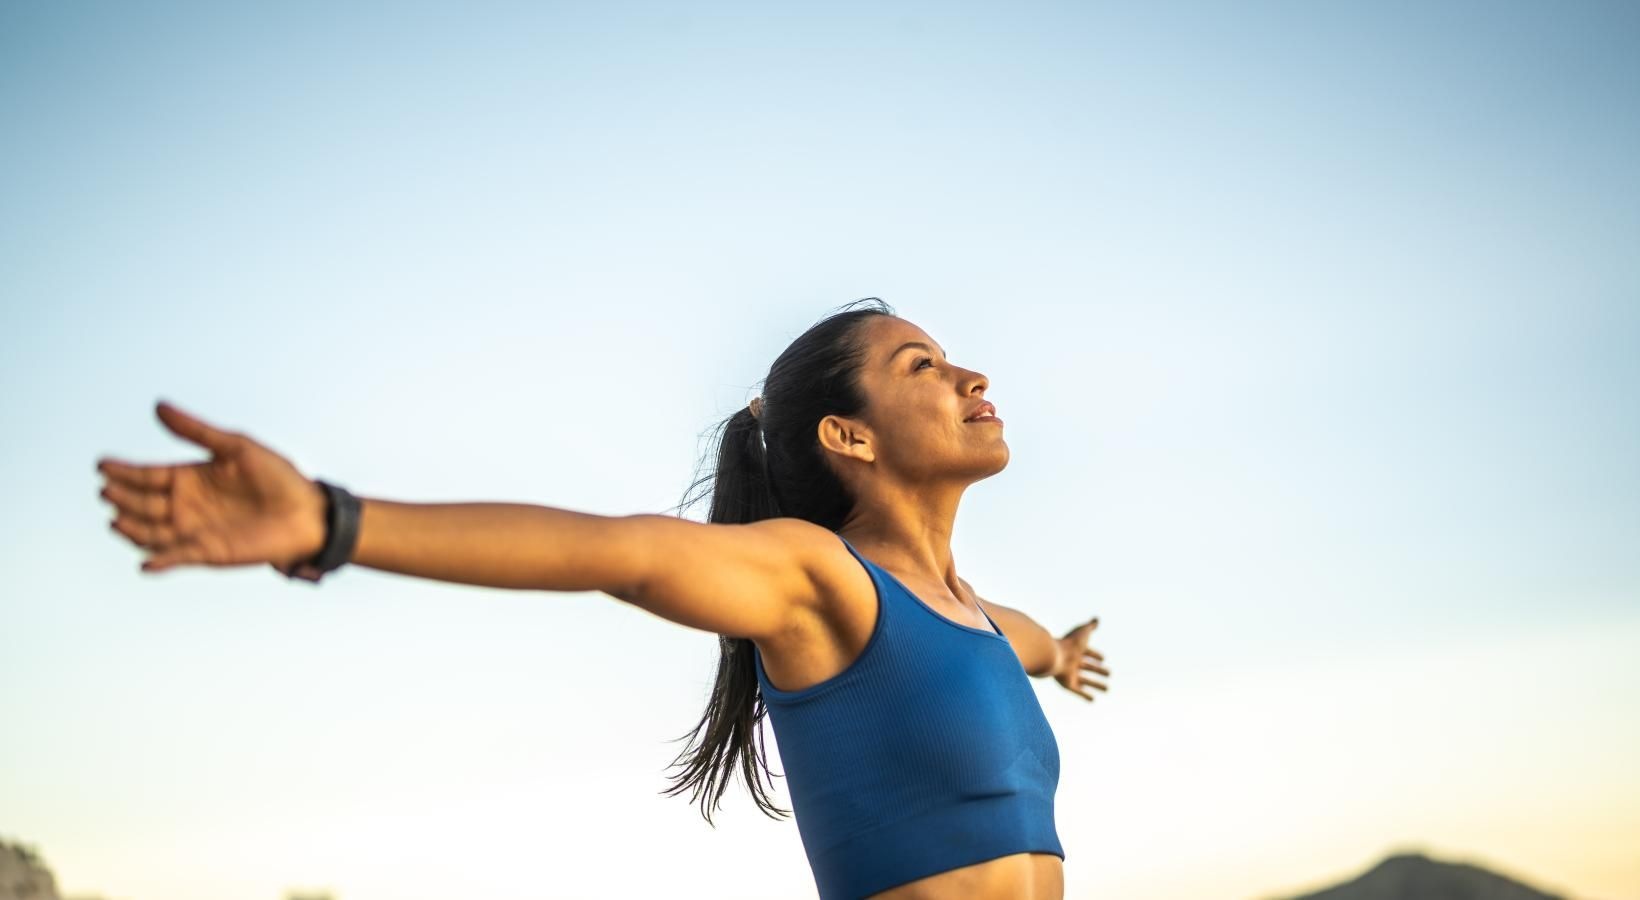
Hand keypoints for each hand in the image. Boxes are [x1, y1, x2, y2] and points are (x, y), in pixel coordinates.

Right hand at [96, 400, 327, 574]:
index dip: (124, 470)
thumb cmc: (277, 476)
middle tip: (107, 491)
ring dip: (132, 529)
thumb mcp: (236, 447)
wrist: (308, 513)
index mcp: (190, 476)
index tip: (101, 465)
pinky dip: (160, 561)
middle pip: (143, 502)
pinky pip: (176, 558)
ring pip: (150, 532)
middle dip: (123, 498)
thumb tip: (157, 406)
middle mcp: (186, 504)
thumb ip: (197, 431)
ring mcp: (193, 530)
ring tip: (117, 521)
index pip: (148, 474)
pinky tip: (147, 563)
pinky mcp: (207, 553)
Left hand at [1052, 617, 1109, 702]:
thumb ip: (1090, 626)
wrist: (1054, 656)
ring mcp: (1070, 674)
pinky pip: (1078, 691)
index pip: (1088, 653)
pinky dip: (1085, 695)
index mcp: (1076, 650)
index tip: (1103, 658)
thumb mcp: (1082, 632)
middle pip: (1088, 667)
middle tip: (1109, 673)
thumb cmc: (1069, 644)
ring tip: (1107, 689)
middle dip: (1098, 670)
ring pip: (1086, 680)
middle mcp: (1073, 662)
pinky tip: (1093, 700)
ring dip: (1096, 685)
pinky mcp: (1067, 684)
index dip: (1095, 655)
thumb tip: (1097, 619)